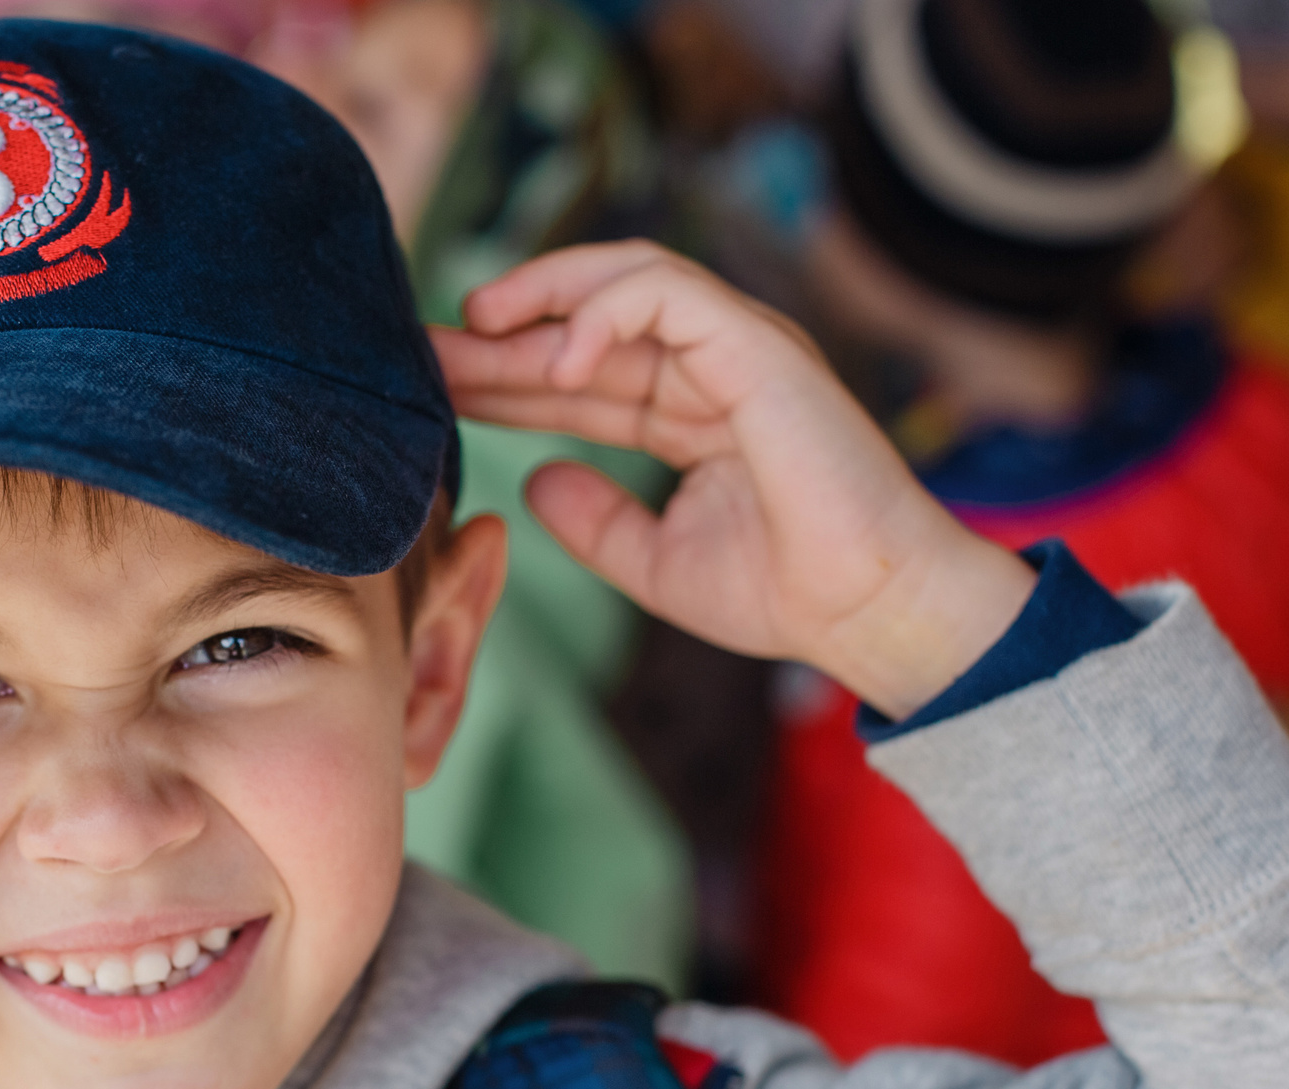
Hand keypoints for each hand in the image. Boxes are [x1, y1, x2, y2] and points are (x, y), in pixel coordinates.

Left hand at [432, 242, 1034, 718]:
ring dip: (545, 293)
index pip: (580, 379)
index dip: (505, 378)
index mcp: (691, 414)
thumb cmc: (786, 593)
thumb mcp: (658, 563)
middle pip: (587, 326)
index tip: (433, 388)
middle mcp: (712, 369)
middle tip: (422, 346)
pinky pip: (666, 293)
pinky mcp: (757, 343)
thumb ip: (596, 523)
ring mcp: (738, 348)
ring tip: (478, 323)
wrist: (867, 610)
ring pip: (626, 279)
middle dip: (502, 334)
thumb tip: (535, 479)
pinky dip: (604, 312)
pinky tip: (556, 359)